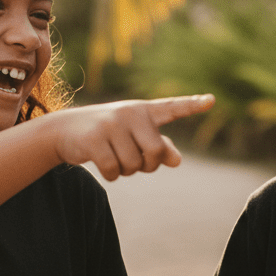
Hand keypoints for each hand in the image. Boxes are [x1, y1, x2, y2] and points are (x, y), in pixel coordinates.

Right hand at [51, 95, 213, 180]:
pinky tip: (102, 164)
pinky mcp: (94, 138)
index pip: (172, 108)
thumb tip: (177, 160)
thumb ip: (159, 148)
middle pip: (156, 152)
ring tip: (113, 156)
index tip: (211, 101)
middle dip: (147, 164)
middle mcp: (130, 113)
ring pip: (134, 165)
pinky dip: (111, 175)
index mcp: (144, 111)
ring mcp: (111, 124)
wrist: (64, 130)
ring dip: (126, 171)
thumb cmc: (108, 134)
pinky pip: (114, 170)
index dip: (192, 105)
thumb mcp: (134, 137)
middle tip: (134, 160)